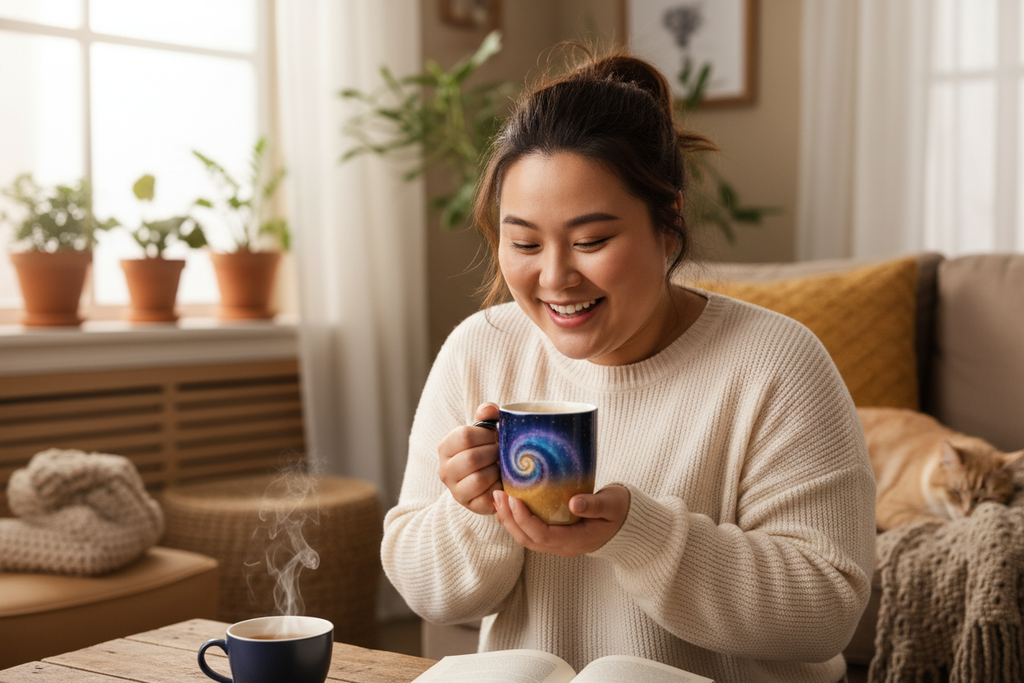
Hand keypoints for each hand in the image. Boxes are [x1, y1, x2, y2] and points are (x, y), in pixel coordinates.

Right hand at [437, 403, 501, 514]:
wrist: (489, 481)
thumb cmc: (487, 451)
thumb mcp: (485, 431)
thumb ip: (487, 416)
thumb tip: (488, 409)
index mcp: (445, 448)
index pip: (464, 435)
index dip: (486, 435)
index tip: (496, 437)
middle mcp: (445, 470)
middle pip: (472, 458)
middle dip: (493, 453)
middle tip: (502, 453)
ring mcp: (455, 490)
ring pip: (479, 478)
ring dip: (497, 471)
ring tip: (501, 466)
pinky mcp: (470, 505)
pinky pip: (488, 496)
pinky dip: (499, 488)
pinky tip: (502, 481)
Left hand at [492, 486, 629, 557]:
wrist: (628, 525)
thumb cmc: (621, 511)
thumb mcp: (612, 505)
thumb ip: (594, 504)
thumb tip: (573, 502)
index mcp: (576, 541)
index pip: (542, 535)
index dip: (524, 519)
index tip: (513, 499)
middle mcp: (563, 546)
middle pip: (528, 539)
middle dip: (509, 519)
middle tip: (498, 494)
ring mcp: (559, 544)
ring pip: (526, 538)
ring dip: (509, 520)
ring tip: (498, 498)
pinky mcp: (556, 536)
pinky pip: (531, 532)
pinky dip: (517, 520)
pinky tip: (510, 504)